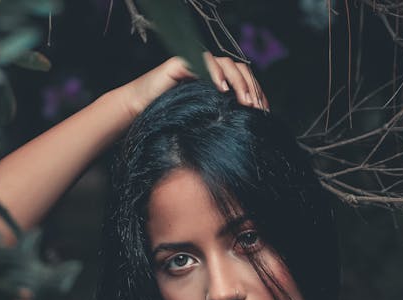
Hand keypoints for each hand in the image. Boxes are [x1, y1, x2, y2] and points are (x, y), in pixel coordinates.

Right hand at [121, 53, 268, 118]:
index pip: (245, 82)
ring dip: (239, 82)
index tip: (264, 113)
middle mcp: (209, 72)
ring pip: (227, 63)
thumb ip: (222, 122)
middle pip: (241, 70)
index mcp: (217, 84)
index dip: (257, 94)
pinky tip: (222, 90)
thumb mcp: (202, 125)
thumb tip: (249, 133)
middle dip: (252, 89)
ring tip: (244, 101)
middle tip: (256, 109)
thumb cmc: (169, 123)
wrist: (137, 115)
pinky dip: (215, 73)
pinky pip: (204, 62)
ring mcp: (196, 65)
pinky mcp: (181, 64)